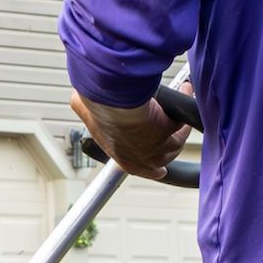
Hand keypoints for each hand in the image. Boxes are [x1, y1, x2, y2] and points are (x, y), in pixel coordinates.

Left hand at [70, 89, 188, 179]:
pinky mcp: (171, 134)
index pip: (135, 167)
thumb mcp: (86, 109)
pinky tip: (184, 92)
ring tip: (180, 117)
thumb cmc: (101, 110)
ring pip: (175, 144)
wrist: (119, 107)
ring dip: (179, 131)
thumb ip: (83, 106)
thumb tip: (78, 98)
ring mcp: (158, 147)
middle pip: (161, 159)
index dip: (147, 168)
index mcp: (121, 155)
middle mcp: (141, 156)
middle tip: (174, 141)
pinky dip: (183, 111)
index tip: (158, 170)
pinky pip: (182, 125)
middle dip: (167, 150)